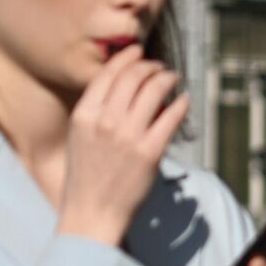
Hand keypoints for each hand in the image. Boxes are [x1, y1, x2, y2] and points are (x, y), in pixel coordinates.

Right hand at [55, 45, 188, 245]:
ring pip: (153, 91)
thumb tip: (125, 89)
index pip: (108, 74)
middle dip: (150, 65)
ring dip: (167, 79)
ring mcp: (127, 136)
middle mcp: (104, 121)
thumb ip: (97, 113)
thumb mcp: (80, 138)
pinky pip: (171, 116)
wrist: (92, 214)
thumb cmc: (86, 178)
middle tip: (160, 67)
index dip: (126, 58)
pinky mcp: (149, 152)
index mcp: (83, 115)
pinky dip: (181, 104)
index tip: (138, 51)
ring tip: (173, 78)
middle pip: (133, 77)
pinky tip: (185, 100)